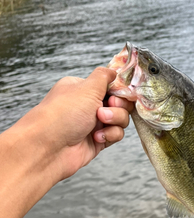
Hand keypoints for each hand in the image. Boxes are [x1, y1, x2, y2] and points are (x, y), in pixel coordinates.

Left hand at [0, 67, 132, 217]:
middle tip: (103, 111)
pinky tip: (97, 139)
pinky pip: (114, 137)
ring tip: (97, 126)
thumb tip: (117, 66)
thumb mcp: (84, 88)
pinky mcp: (95, 144)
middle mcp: (87, 106)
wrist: (44, 152)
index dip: (121, 89)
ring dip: (114, 123)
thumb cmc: (58, 117)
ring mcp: (91, 126)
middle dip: (117, 107)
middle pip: (120, 103)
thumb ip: (105, 77)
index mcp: (81, 88)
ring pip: (120, 121)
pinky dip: (110, 137)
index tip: (124, 91)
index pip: (112, 83)